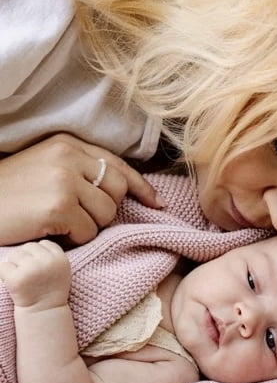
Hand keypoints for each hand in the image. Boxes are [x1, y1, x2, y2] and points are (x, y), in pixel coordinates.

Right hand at [0, 133, 164, 245]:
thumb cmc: (9, 194)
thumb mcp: (45, 168)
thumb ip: (79, 170)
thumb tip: (122, 189)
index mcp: (67, 143)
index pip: (117, 164)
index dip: (140, 186)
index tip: (156, 202)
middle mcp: (68, 156)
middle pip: (117, 191)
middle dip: (105, 211)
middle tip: (77, 218)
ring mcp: (63, 180)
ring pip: (105, 214)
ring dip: (87, 227)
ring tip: (58, 223)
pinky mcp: (58, 206)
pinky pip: (88, 232)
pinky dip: (74, 239)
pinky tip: (51, 232)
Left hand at [0, 240, 70, 309]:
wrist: (44, 313)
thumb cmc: (50, 289)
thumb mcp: (60, 269)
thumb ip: (51, 253)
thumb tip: (32, 233)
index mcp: (60, 259)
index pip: (42, 244)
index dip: (38, 256)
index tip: (41, 270)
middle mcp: (47, 262)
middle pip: (27, 247)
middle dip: (25, 259)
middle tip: (30, 277)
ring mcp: (31, 270)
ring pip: (15, 255)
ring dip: (15, 266)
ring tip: (24, 280)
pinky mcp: (16, 279)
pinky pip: (3, 266)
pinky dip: (5, 274)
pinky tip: (15, 285)